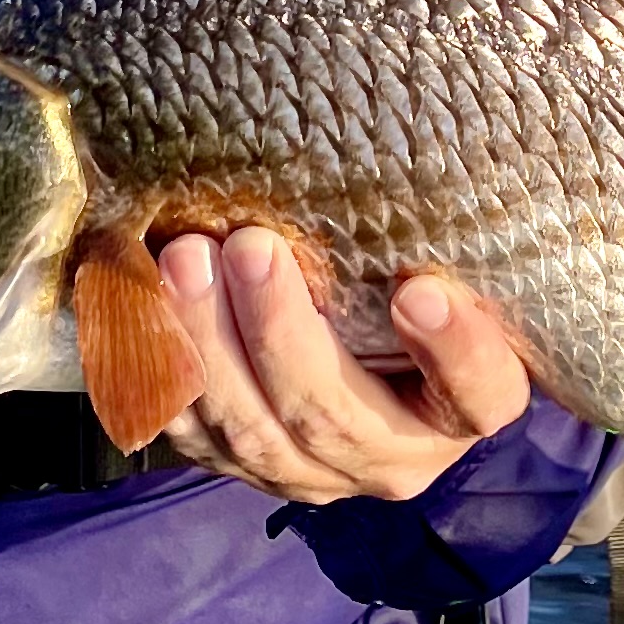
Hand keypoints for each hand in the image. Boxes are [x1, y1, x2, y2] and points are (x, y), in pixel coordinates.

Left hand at [156, 228, 532, 503]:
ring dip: (209, 345)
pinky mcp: (247, 469)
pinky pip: (195, 435)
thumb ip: (434, 246)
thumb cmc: (419, 289)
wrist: (376, 364)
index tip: (417, 289)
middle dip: (280, 332)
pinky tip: (146, 303)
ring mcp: (314, 475)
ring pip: (253, 434)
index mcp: (464, 410)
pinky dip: (166, 372)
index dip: (452, 350)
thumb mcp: (449, 274)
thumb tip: (398, 148)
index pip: (478, 392)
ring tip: (184, 261)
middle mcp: (394, 458)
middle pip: (333, 416)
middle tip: (250, 245)